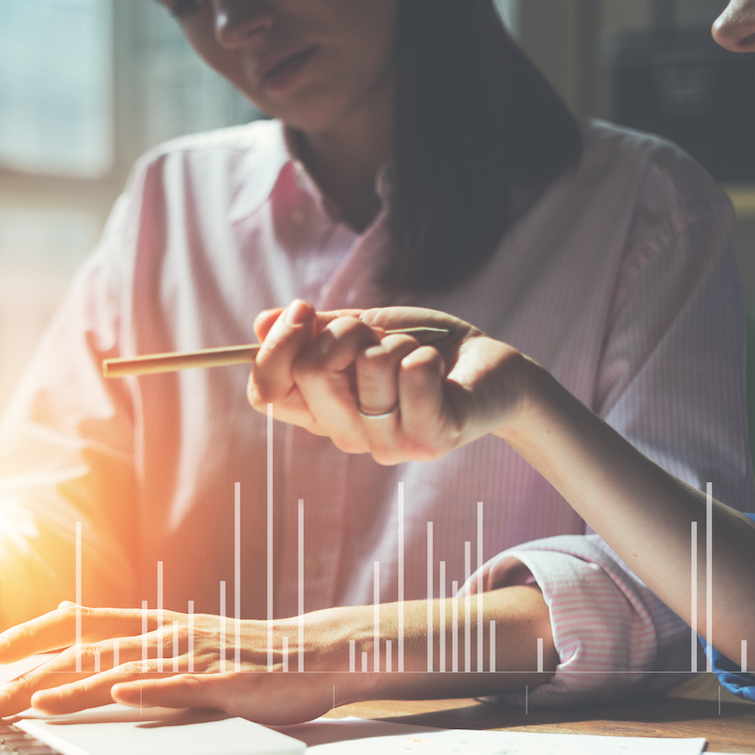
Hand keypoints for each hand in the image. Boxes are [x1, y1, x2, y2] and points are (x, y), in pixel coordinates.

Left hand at [0, 603, 371, 724]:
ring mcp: (196, 655)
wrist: (315, 653)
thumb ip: (133, 646)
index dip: (32, 634)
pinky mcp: (227, 680)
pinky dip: (150, 689)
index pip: (80, 622)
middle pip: (90, 649)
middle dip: (34, 675)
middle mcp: (167, 634)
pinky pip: (183, 684)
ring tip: (35, 704)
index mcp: (154, 626)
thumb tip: (74, 638)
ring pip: (126, 667)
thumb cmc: (246, 656)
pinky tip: (122, 697)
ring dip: (76, 687)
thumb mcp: (181, 644)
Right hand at [251, 304, 535, 464]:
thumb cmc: (425, 348)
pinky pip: (411, 374)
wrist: (493, 369)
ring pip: (366, 367)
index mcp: (323, 411)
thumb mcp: (365, 331)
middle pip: (309, 371)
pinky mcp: (430, 440)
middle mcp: (346, 435)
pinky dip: (427, 352)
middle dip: (346, 329)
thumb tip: (261, 323)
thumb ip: (317, 331)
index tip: (302, 310)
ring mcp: (387, 444)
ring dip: (396, 341)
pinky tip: (438, 366)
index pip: (266, 393)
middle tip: (377, 334)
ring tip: (416, 354)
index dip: (274, 347)